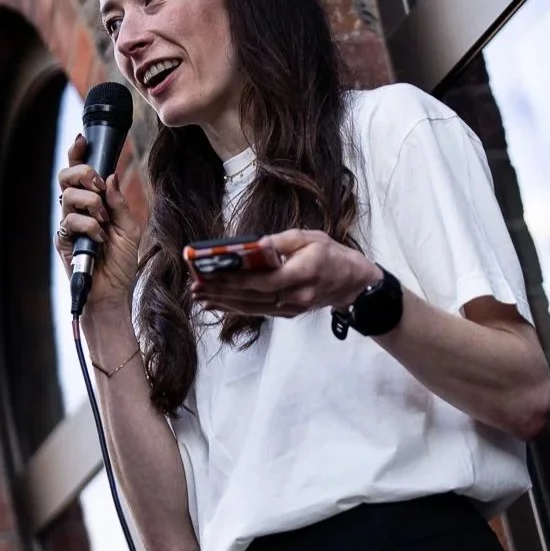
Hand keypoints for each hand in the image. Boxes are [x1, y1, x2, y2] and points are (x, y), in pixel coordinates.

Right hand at [55, 133, 146, 326]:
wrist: (113, 292)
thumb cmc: (120, 261)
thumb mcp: (129, 228)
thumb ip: (120, 202)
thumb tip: (111, 176)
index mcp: (92, 202)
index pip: (79, 172)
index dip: (77, 153)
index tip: (82, 139)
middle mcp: (76, 210)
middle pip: (65, 176)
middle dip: (83, 173)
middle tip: (99, 184)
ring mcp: (68, 224)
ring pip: (67, 195)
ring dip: (90, 202)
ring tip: (104, 220)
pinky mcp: (63, 240)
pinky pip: (69, 221)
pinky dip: (88, 226)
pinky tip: (99, 237)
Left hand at [191, 230, 377, 320]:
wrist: (353, 283)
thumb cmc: (331, 255)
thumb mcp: (310, 237)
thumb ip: (281, 242)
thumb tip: (253, 246)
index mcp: (303, 273)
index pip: (264, 280)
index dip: (236, 280)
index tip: (212, 276)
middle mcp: (297, 296)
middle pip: (253, 298)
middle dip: (222, 293)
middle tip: (196, 288)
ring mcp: (292, 308)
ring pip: (253, 308)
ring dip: (224, 303)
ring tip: (201, 297)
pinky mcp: (288, 313)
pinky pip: (258, 311)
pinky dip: (237, 307)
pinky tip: (219, 304)